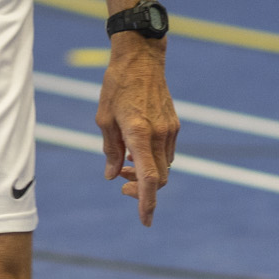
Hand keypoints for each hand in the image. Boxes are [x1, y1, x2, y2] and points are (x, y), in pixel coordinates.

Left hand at [95, 36, 177, 225]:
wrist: (141, 57)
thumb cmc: (116, 85)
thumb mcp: (104, 119)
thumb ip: (110, 150)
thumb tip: (112, 175)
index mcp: (139, 133)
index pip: (149, 178)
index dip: (147, 202)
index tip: (145, 220)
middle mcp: (160, 134)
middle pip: (159, 178)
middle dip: (143, 190)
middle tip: (122, 186)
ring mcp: (170, 129)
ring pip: (164, 166)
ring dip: (148, 173)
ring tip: (126, 166)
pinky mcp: (174, 123)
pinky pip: (167, 152)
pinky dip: (154, 159)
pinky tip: (137, 150)